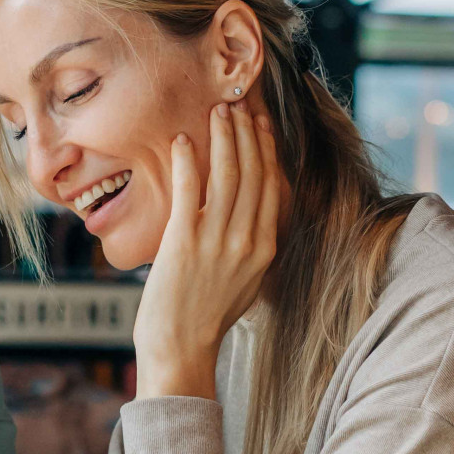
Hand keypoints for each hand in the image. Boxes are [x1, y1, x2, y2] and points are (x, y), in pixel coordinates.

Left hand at [132, 101, 279, 400]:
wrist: (181, 348)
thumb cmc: (206, 318)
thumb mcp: (246, 281)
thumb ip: (252, 246)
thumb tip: (252, 216)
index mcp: (265, 248)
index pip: (272, 186)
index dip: (266, 150)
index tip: (261, 124)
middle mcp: (247, 240)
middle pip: (253, 173)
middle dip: (247, 134)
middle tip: (238, 105)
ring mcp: (217, 240)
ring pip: (227, 175)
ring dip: (223, 138)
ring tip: (218, 112)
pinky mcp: (185, 241)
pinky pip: (190, 191)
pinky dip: (188, 162)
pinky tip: (183, 140)